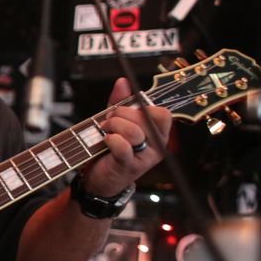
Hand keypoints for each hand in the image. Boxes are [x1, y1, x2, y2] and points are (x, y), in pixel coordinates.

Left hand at [83, 77, 171, 196]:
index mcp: (157, 132)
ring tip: (105, 131)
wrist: (98, 179)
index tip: (125, 111)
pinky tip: (105, 142)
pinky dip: (110, 140)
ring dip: (113, 127)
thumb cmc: (110, 150)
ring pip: (134, 131)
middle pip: (146, 117)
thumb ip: (120, 102)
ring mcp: (145, 157)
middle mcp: (156, 145)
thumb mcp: (116, 122)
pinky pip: (123, 146)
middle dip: (121, 114)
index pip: (162, 112)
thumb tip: (123, 82)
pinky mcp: (130, 167)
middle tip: (109, 122)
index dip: (140, 107)